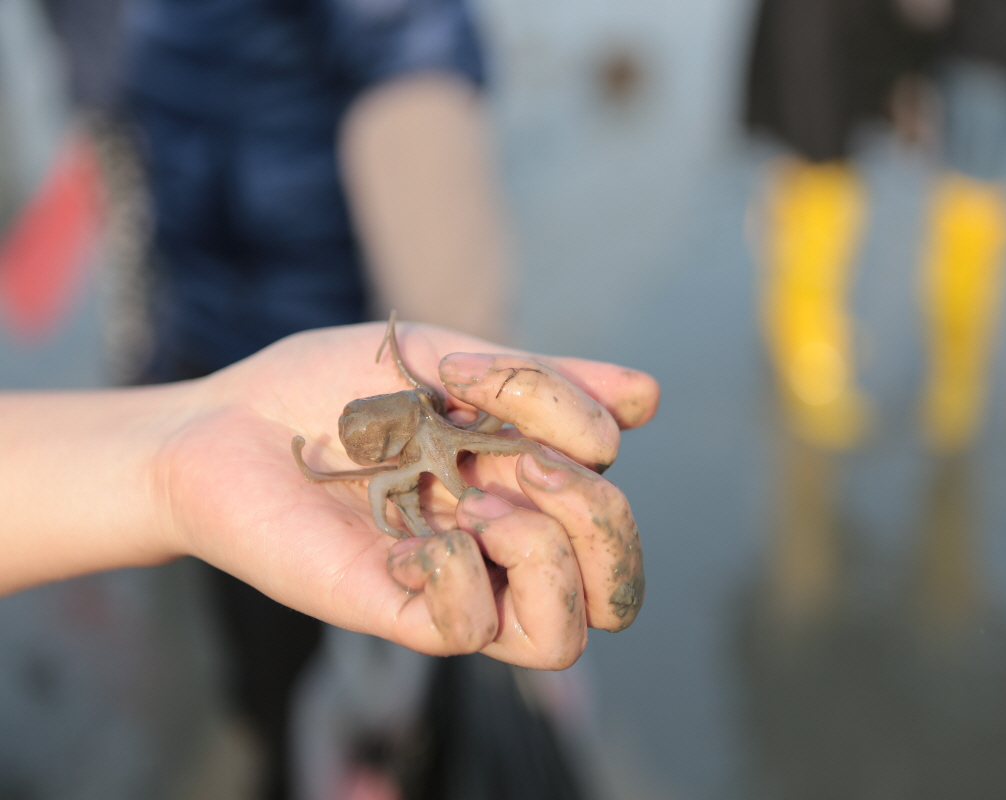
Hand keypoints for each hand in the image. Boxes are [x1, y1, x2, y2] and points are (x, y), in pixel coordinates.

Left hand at [156, 321, 658, 668]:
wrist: (231, 421)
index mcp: (521, 484)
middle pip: (618, 584)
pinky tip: (413, 536)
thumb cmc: (336, 388)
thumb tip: (651, 396)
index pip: (609, 498)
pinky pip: (472, 632)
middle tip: (526, 462)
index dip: (588, 429)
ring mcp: (454, 583)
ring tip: (481, 504)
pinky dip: (460, 575)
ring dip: (549, 555)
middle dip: (601, 517)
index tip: (482, 377)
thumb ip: (547, 384)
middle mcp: (501, 544)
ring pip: (567, 634)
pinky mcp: (395, 610)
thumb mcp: (452, 362)